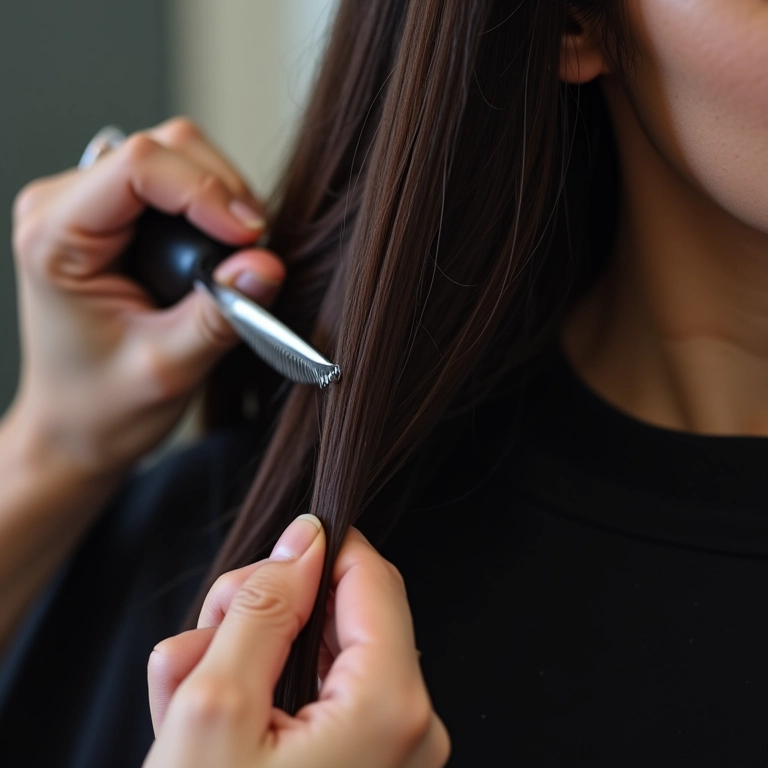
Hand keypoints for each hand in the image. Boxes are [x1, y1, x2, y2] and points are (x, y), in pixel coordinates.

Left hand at [10, 117, 285, 478]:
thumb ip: (220, 315)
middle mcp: (62, 208)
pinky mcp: (112, 217)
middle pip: (163, 147)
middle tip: (254, 250)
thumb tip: (267, 264)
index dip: (207, 192)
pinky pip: (174, 180)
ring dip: (222, 196)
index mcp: (55, 238)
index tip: (252, 238)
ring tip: (242, 253)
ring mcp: (87, 207)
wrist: (76, 427)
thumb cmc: (104, 406)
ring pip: (175, 155)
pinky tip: (222, 248)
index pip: (137, 166)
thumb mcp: (169, 369)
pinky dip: (213, 206)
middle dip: (222, 190)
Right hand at [144, 517, 450, 767]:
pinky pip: (315, 695)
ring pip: (317, 652)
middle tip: (202, 646)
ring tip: (189, 699)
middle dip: (263, 615)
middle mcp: (408, 725)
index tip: (258, 568)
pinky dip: (261, 695)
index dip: (312, 552)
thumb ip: (263, 607)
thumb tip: (305, 539)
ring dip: (247, 658)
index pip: (370, 575)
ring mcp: (388, 751)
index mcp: (390, 704)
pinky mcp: (361, 765)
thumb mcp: (213, 709)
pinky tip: (214, 722)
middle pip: (341, 612)